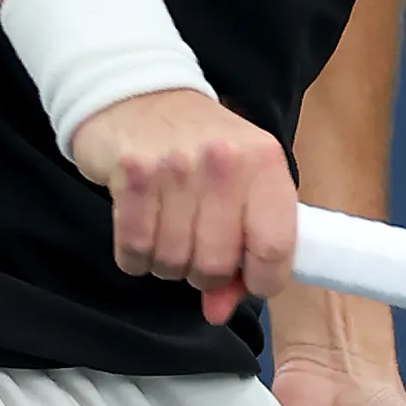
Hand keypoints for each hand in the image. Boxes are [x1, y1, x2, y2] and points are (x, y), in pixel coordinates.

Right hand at [71, 92, 301, 321]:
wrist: (139, 94)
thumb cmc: (200, 151)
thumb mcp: (240, 189)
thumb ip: (243, 253)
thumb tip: (219, 311)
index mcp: (266, 162)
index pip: (274, 248)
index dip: (261, 280)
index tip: (248, 279)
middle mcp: (224, 161)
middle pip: (216, 264)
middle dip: (204, 272)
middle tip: (198, 247)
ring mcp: (175, 165)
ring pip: (172, 263)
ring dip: (167, 262)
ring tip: (169, 230)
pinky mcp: (131, 173)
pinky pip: (133, 250)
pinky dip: (135, 255)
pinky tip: (143, 227)